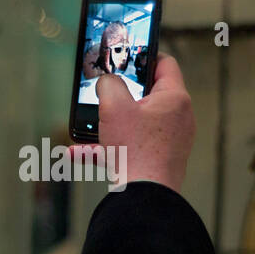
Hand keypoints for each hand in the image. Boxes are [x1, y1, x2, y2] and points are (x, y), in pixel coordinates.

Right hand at [84, 53, 194, 193]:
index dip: (145, 55)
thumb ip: (108, 84)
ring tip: (83, 126)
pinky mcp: (158, 162)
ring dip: (106, 125)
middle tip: (103, 91)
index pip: (165, 64)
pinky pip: (129, 148)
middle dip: (119, 96)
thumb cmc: (135, 151)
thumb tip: (107, 83)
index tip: (127, 55)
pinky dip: (107, 148)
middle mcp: (177, 119)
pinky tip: (77, 153)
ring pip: (133, 125)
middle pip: (147, 96)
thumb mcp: (113, 106)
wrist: (143, 198)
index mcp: (174, 99)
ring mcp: (169, 142)